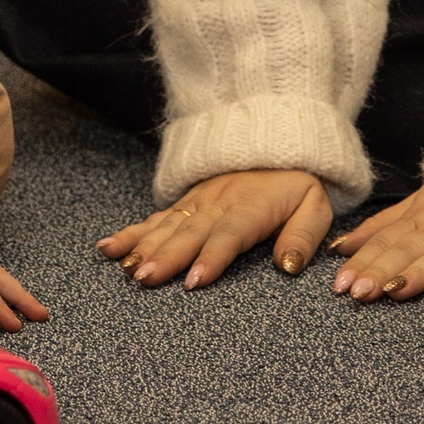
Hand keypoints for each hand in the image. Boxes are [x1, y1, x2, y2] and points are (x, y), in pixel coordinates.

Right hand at [95, 168, 333, 288]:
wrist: (274, 143)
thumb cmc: (296, 184)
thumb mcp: (315, 207)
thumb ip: (302, 237)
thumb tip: (287, 267)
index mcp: (250, 208)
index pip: (230, 234)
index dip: (212, 257)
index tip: (194, 280)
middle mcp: (217, 204)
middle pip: (189, 232)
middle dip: (166, 256)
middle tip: (146, 279)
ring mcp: (196, 202)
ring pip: (166, 226)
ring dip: (144, 247)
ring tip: (126, 268)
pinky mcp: (183, 203)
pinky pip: (153, 219)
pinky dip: (130, 233)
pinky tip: (108, 248)